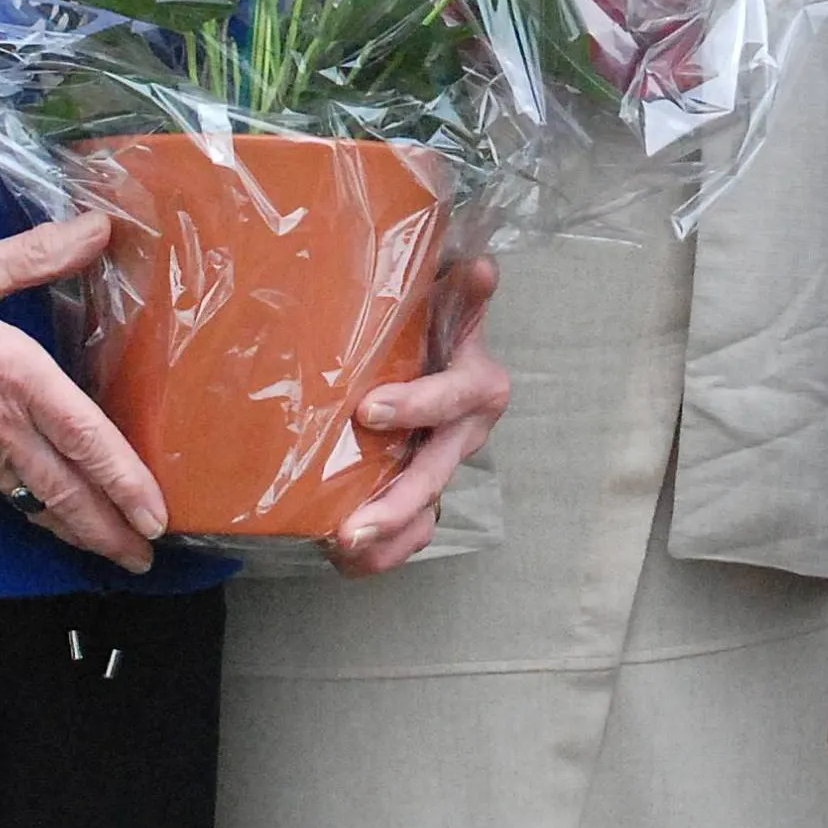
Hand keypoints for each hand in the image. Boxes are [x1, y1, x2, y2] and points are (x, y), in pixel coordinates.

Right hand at [0, 217, 170, 572]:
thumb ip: (38, 253)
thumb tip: (100, 227)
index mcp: (15, 376)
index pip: (82, 437)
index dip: (122, 479)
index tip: (154, 514)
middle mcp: (2, 423)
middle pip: (67, 491)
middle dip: (111, 530)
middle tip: (149, 560)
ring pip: (40, 503)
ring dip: (83, 533)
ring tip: (121, 556)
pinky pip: (12, 496)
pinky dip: (45, 517)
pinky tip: (62, 525)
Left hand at [328, 257, 507, 577]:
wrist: (438, 344)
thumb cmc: (435, 316)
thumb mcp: (448, 295)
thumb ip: (461, 287)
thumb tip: (483, 266)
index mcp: (477, 385)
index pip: (450, 398)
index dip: (414, 406)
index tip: (367, 411)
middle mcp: (466, 432)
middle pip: (434, 475)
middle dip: (395, 506)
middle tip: (350, 531)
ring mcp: (443, 465)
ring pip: (426, 514)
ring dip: (388, 541)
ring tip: (344, 556)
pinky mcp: (422, 488)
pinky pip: (410, 532)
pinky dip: (383, 552)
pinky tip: (345, 561)